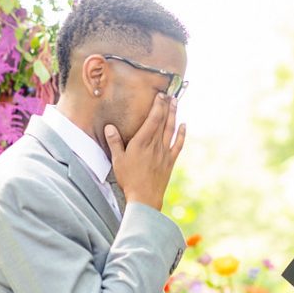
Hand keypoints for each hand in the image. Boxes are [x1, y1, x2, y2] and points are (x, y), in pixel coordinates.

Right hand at [105, 93, 185, 210]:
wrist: (145, 198)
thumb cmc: (129, 180)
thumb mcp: (117, 160)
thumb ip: (114, 142)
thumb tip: (109, 127)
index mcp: (141, 142)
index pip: (152, 119)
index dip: (157, 106)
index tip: (160, 95)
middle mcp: (155, 145)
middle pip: (163, 121)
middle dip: (166, 106)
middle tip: (170, 94)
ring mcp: (164, 153)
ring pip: (171, 130)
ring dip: (174, 115)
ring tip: (176, 103)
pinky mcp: (170, 161)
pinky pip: (178, 145)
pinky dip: (182, 134)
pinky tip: (184, 125)